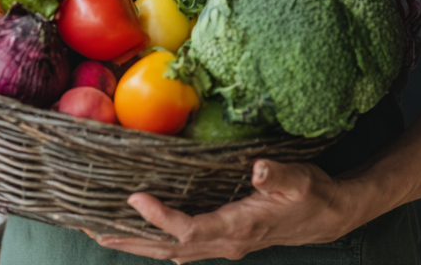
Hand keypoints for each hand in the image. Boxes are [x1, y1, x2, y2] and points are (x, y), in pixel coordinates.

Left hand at [96, 159, 358, 261]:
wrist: (328, 216)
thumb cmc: (312, 195)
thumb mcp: (299, 181)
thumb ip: (277, 175)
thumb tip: (258, 168)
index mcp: (238, 228)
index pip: (189, 230)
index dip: (160, 217)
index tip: (134, 198)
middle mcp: (226, 243)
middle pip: (169, 249)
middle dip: (131, 239)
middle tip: (92, 228)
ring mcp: (223, 244)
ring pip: (171, 251)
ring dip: (136, 242)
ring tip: (101, 231)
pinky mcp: (223, 239)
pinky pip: (181, 245)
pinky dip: (155, 238)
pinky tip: (139, 231)